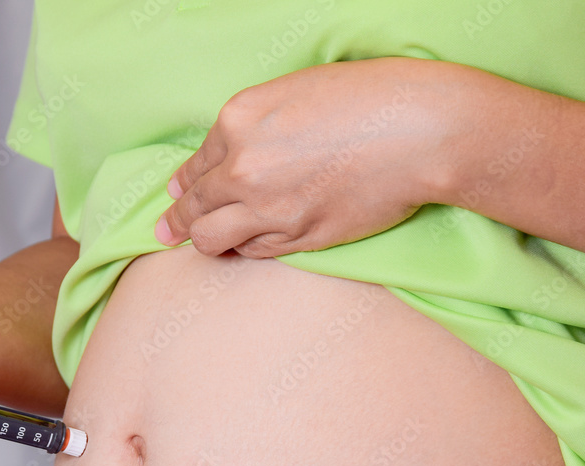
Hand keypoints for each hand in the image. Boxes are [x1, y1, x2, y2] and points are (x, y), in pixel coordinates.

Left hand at [155, 58, 451, 257]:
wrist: (421, 130)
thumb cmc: (367, 98)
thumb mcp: (294, 92)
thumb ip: (250, 125)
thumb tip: (219, 159)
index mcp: (238, 121)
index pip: (195, 165)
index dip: (183, 185)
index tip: (176, 197)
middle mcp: (243, 167)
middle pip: (193, 207)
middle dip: (175, 222)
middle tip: (165, 233)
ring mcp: (267, 208)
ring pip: (211, 239)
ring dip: (205, 241)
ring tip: (204, 244)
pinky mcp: (296, 238)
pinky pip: (253, 252)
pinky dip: (247, 248)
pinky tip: (252, 242)